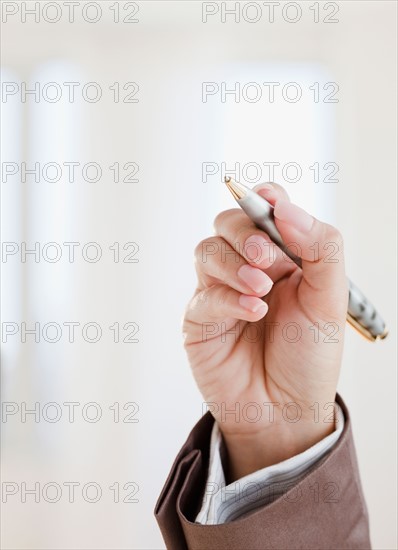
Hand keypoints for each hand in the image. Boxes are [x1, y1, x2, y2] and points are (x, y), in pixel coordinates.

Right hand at [183, 183, 347, 480]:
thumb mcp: (330, 299)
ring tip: (261, 291)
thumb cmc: (309, 355)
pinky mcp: (200, 318)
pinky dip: (228, 298)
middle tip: (267, 259)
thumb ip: (320, 248)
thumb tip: (286, 208)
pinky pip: (204, 294)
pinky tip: (253, 312)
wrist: (286, 411)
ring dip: (234, 265)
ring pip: (207, 250)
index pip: (265, 209)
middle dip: (245, 234)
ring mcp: (219, 290)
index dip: (264, 199)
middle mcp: (246, 267)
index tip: (270, 201)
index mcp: (281, 256)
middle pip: (228, 223)